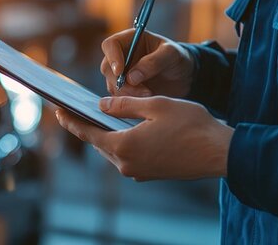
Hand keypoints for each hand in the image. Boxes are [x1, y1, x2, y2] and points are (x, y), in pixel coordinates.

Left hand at [55, 96, 232, 180]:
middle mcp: (127, 165)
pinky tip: (122, 128)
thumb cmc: (191, 124)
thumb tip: (101, 105)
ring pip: (113, 150)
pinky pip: (128, 156)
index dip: (71, 121)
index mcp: (123, 146)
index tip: (57, 112)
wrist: (220, 152)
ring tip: (96, 117)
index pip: (87, 133)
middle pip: (99, 143)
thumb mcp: (155, 105)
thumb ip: (124, 104)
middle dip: (87, 126)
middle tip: (73, 110)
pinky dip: (121, 141)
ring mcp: (139, 172)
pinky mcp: (150, 173)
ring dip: (105, 134)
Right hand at [100, 29, 194, 97]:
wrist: (184, 77)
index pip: (110, 45)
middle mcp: (122, 56)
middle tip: (143, 90)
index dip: (112, 57)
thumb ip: (153, 62)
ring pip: (112, 85)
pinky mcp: (125, 89)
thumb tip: (131, 77)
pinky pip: (119, 97)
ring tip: (150, 94)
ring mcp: (121, 74)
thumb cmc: (177, 58)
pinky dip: (130, 100)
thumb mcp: (171, 54)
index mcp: (130, 40)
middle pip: (107, 68)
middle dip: (121, 82)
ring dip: (127, 93)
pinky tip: (146, 99)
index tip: (120, 71)